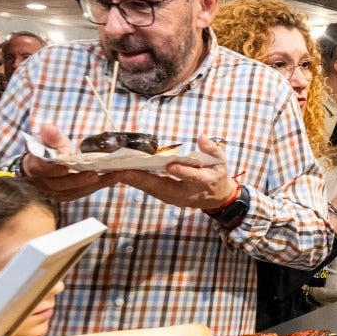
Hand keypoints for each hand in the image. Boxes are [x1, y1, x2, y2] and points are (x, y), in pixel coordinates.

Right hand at [21, 123, 116, 201]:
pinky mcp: (69, 195)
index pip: (42, 169)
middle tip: (95, 175)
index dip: (52, 169)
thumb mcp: (47, 141)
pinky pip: (85, 192)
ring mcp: (57, 192)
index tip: (63, 168)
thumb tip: (48, 127)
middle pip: (61, 184)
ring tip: (115, 175)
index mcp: (36, 167)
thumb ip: (51, 136)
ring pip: (76, 191)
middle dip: (79, 180)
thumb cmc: (45, 152)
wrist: (41, 168)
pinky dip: (101, 185)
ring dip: (97, 184)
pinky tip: (115, 178)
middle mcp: (45, 183)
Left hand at [114, 135, 237, 210]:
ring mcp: (174, 198)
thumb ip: (212, 149)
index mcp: (203, 182)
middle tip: (122, 171)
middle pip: (163, 187)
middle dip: (142, 179)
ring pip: (152, 189)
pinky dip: (135, 182)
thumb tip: (201, 137)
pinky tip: (122, 174)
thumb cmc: (217, 175)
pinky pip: (149, 189)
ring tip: (115, 172)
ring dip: (133, 181)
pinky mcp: (166, 197)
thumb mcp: (221, 161)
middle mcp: (186, 193)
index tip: (170, 166)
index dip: (182, 172)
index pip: (193, 177)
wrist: (216, 198)